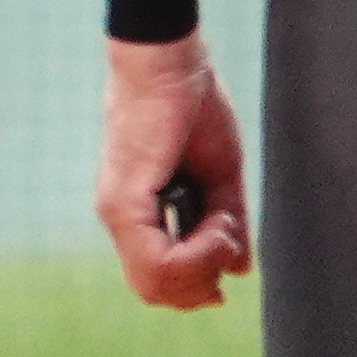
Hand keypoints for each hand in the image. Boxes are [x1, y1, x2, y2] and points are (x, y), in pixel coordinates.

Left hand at [93, 36, 252, 310]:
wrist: (172, 64)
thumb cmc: (194, 109)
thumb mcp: (220, 177)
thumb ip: (226, 223)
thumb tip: (238, 271)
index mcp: (140, 214)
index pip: (157, 279)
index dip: (197, 283)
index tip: (231, 256)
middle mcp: (122, 218)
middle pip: (156, 292)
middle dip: (204, 281)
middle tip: (229, 243)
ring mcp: (118, 211)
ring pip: (156, 283)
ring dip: (205, 266)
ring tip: (224, 228)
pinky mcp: (124, 201)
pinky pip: (158, 259)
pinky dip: (198, 253)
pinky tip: (217, 226)